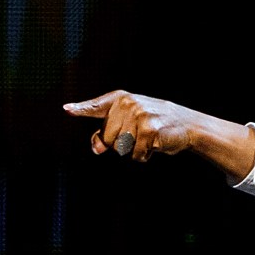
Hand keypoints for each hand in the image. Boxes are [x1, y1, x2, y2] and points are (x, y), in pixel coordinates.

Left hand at [64, 90, 254, 177]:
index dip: (81, 109)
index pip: (97, 106)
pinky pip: (136, 154)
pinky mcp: (150, 129)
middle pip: (107, 137)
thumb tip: (96, 147)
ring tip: (147, 139)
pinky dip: (144, 155)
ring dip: (134, 150)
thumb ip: (108, 133)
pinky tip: (155, 145)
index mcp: (121, 99)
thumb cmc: (154, 123)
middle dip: (120, 143)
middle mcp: (128, 103)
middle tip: (138, 136)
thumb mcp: (131, 123)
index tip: (67, 110)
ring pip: (121, 147)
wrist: (188, 124)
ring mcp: (140, 115)